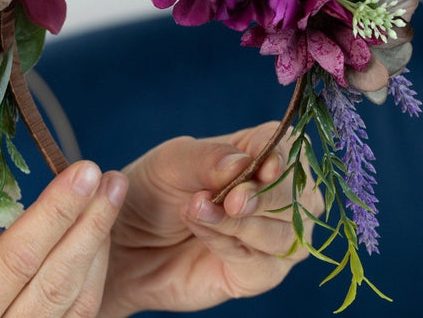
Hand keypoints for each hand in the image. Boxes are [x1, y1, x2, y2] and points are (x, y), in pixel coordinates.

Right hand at [0, 161, 128, 317]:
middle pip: (57, 279)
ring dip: (99, 244)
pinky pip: (83, 313)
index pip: (18, 258)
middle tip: (110, 179)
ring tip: (112, 197)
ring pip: (79, 298)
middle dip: (89, 224)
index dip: (55, 213)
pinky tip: (100, 237)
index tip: (82, 172)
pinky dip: (96, 272)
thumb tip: (48, 200)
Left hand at [99, 122, 321, 315]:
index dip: (284, 157)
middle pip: (300, 195)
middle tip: (231, 199)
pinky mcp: (256, 274)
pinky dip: (230, 246)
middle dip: (268, 196)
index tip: (265, 166)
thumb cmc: (150, 191)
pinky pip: (262, 265)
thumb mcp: (170, 163)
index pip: (290, 149)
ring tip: (196, 210)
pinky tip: (201, 233)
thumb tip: (244, 163)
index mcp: (258, 155)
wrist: (122, 241)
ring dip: (241, 223)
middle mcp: (275, 197)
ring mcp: (269, 238)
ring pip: (286, 234)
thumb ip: (207, 159)